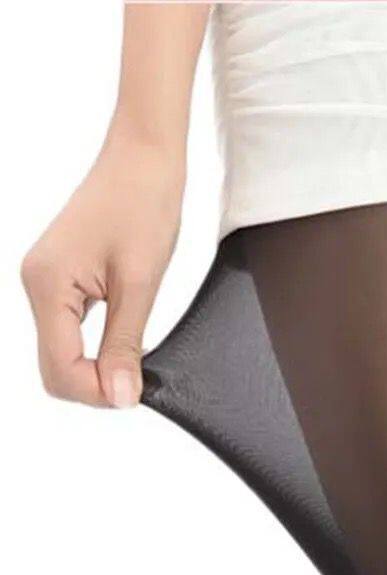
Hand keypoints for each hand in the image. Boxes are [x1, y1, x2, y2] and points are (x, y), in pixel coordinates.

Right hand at [21, 135, 184, 407]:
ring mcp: (46, 282)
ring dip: (96, 365)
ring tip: (136, 360)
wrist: (145, 158)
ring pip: (62, 350)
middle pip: (54, 366)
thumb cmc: (143, 206)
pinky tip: (124, 341)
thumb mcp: (140, 284)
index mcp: (46, 286)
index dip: (97, 391)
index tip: (136, 393)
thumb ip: (125, 344)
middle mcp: (35, 285)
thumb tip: (120, 397)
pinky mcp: (61, 278)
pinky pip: (70, 329)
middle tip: (138, 380)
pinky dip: (95, 345)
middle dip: (94, 383)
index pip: (59, 368)